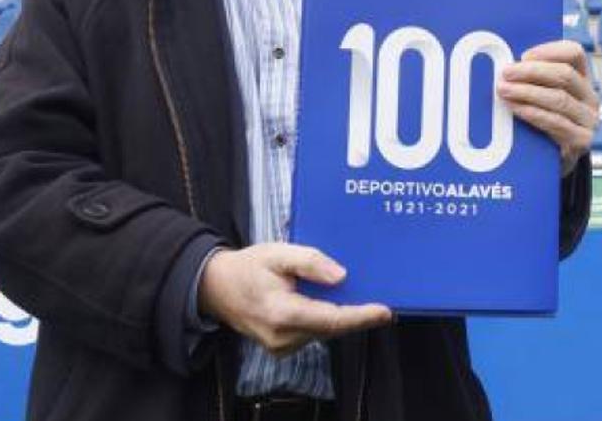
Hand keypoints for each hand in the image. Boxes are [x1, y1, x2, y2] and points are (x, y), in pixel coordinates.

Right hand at [197, 243, 391, 356]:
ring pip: (324, 331)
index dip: (361, 317)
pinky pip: (314, 333)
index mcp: (282, 313)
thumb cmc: (248, 266)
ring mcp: (281, 347)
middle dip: (357, 314)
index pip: (331, 319)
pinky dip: (326, 319)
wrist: (216, 288)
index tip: (385, 312)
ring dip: (342, 316)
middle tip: (381, 300)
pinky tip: (332, 302)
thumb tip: (342, 276)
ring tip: (361, 296)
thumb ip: (310, 262)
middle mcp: (283, 337)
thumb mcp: (278, 253)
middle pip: (332, 328)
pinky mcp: (282, 348)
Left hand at [497, 39, 597, 176]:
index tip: (524, 55)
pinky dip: (533, 113)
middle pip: (565, 74)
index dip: (550, 50)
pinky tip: (516, 109)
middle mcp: (589, 97)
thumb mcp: (543, 99)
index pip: (575, 53)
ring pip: (559, 98)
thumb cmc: (544, 125)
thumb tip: (507, 66)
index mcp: (582, 80)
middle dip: (531, 71)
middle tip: (506, 73)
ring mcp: (589, 120)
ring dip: (527, 92)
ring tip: (504, 90)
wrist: (554, 164)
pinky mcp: (582, 141)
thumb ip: (533, 81)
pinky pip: (556, 122)